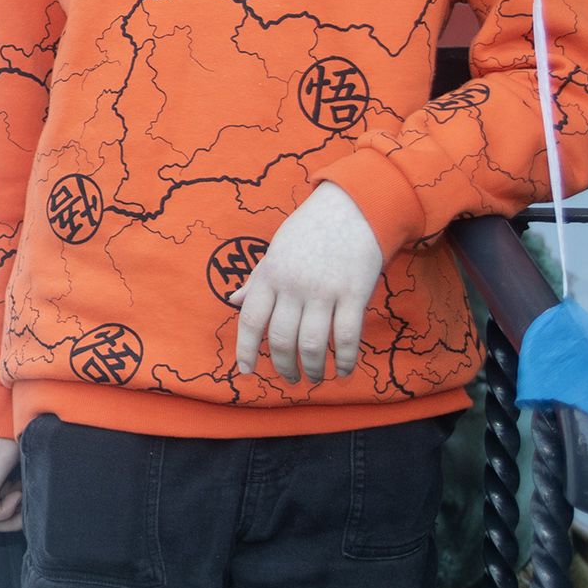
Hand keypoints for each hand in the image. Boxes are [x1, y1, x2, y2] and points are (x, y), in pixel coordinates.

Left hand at [234, 183, 386, 383]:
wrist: (352, 208)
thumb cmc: (309, 231)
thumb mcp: (275, 250)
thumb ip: (256, 279)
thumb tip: (233, 300)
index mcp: (269, 275)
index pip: (250, 319)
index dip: (245, 349)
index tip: (246, 371)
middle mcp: (293, 285)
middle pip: (281, 338)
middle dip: (283, 366)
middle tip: (290, 379)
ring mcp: (324, 291)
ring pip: (312, 343)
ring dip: (313, 368)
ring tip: (314, 377)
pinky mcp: (354, 293)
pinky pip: (347, 336)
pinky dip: (344, 359)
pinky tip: (342, 370)